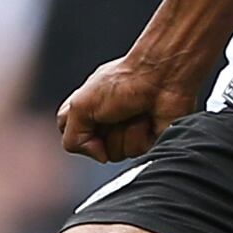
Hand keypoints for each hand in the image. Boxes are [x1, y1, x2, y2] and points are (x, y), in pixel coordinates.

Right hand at [57, 49, 209, 162]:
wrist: (161, 76)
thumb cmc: (122, 81)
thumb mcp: (79, 105)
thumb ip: (72, 137)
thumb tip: (98, 156)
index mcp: (89, 109)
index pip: (71, 135)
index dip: (78, 132)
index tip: (87, 114)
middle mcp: (108, 123)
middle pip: (94, 150)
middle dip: (103, 133)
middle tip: (113, 111)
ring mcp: (128, 132)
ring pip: (116, 154)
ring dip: (123, 132)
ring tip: (133, 112)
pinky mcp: (148, 140)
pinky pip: (137, 152)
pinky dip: (140, 134)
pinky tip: (147, 118)